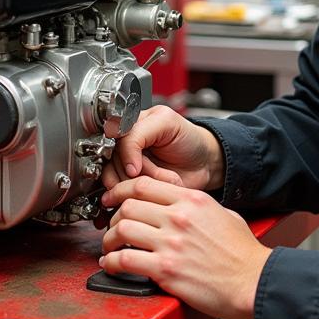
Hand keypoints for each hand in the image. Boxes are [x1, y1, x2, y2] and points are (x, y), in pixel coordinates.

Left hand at [99, 177, 270, 318]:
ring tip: (110, 247)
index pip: (144, 185)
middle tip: (112, 226)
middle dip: (114, 216)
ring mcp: (171, 242)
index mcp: (191, 200)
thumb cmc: (243, 254)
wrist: (253, 282)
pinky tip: (111, 264)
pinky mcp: (165, 269)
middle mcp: (178, 217)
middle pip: (129, 205)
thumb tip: (182, 207)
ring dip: (109, 239)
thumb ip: (198, 207)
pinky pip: (125, 259)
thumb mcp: (224, 214)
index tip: (113, 198)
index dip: (121, 190)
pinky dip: (112, 262)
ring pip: (122, 229)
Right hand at [102, 105, 224, 192]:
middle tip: (158, 173)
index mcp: (131, 124)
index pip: (113, 140)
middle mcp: (126, 146)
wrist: (205, 163)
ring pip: (118, 180)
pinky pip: (125, 193)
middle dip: (139, 173)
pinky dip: (140, 195)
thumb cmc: (190, 139)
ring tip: (161, 179)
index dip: (124, 156)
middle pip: (114, 164)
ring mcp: (128, 166)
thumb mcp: (166, 123)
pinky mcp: (134, 185)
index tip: (135, 168)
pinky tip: (154, 190)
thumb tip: (125, 163)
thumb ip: (139, 135)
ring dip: (142, 185)